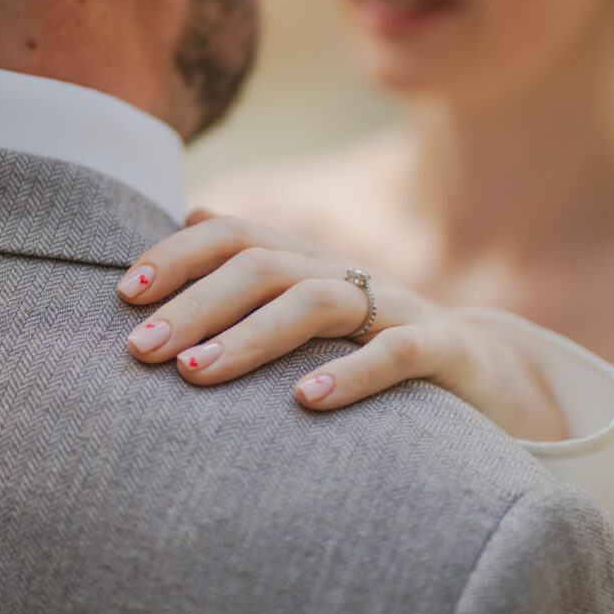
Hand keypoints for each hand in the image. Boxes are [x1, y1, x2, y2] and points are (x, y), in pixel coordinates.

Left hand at [119, 211, 566, 441]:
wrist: (487, 369)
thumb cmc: (375, 339)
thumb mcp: (313, 296)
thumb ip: (255, 259)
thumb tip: (187, 212)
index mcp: (310, 260)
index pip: (237, 234)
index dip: (180, 255)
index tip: (127, 293)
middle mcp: (346, 274)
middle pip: (264, 266)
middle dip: (197, 303)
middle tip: (142, 350)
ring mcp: (396, 307)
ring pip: (318, 301)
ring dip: (251, 336)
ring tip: (196, 373)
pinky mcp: (443, 349)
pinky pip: (397, 352)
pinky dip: (349, 372)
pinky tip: (303, 401)